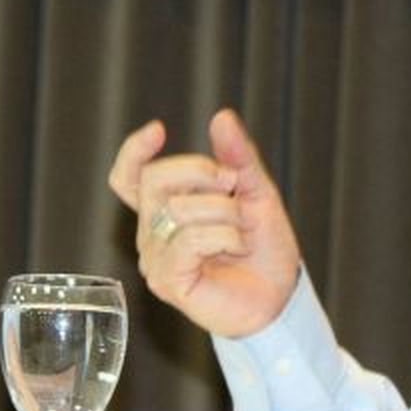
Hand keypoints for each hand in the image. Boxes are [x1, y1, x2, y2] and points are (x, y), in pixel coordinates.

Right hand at [107, 108, 301, 337]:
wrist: (280, 294)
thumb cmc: (263, 246)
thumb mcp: (256, 191)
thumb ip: (238, 157)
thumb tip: (221, 117)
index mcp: (166, 209)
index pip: (129, 177)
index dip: (133, 152)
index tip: (158, 130)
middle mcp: (152, 232)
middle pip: (155, 179)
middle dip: (202, 172)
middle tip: (234, 186)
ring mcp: (155, 258)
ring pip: (179, 209)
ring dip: (225, 213)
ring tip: (241, 232)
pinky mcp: (166, 281)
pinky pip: (189, 239)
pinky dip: (224, 236)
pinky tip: (237, 248)